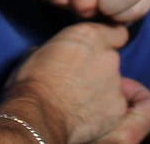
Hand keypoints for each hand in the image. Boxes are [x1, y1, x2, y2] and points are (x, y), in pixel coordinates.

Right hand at [0, 23, 149, 143]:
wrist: (36, 114)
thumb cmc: (31, 82)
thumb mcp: (41, 52)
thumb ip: (61, 48)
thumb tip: (58, 55)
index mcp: (89, 35)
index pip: (116, 32)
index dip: (109, 41)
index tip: (100, 49)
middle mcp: (109, 55)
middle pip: (112, 60)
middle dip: (100, 69)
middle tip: (79, 81)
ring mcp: (116, 82)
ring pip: (115, 85)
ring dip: (102, 90)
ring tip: (79, 101)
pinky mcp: (118, 108)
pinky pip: (116, 107)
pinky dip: (105, 112)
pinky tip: (85, 115)